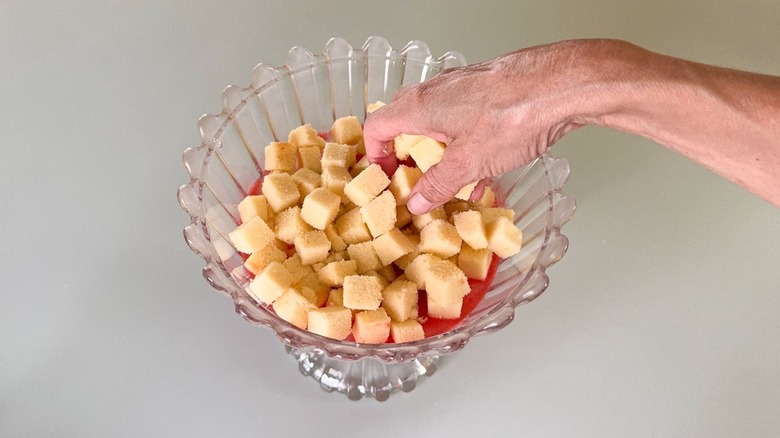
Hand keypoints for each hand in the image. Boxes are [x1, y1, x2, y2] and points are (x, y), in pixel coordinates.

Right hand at [363, 40, 608, 213]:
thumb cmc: (513, 116)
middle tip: (413, 180)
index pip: (377, 126)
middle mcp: (436, 91)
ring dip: (438, 152)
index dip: (374, 155)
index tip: (385, 178)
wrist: (562, 86)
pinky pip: (464, 121)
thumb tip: (416, 201)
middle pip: (404, 121)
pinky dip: (464, 145)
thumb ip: (437, 184)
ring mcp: (463, 88)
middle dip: (405, 154)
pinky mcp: (488, 91)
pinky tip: (484, 172)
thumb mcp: (469, 163)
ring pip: (437, 122)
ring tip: (449, 182)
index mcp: (420, 106)